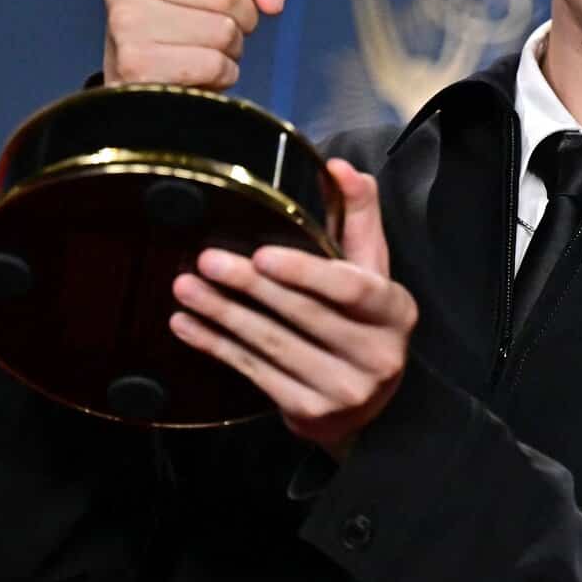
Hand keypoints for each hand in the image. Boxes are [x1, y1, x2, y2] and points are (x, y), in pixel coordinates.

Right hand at [101, 0, 290, 89]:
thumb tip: (270, 0)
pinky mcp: (136, 64)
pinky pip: (214, 65)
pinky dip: (220, 73)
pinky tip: (196, 69)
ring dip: (230, 47)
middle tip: (216, 23)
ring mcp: (125, 19)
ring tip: (203, 46)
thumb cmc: (184, 15)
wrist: (148, 72)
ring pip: (223, 30)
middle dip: (241, 15)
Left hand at [169, 160, 415, 459]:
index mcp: (395, 312)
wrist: (365, 404)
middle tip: (207, 260)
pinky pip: (255, 373)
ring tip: (186, 287)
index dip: (305, 273)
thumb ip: (358, 215)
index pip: (351, 290)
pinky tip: (187, 325)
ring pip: (273, 345)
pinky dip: (217, 347)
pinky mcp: (310, 414)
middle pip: (304, 316)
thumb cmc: (363, 319)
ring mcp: (344, 390)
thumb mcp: (372, 268)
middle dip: (250, 287)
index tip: (262, 254)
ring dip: (223, 315)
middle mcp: (377, 355)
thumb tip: (339, 167)